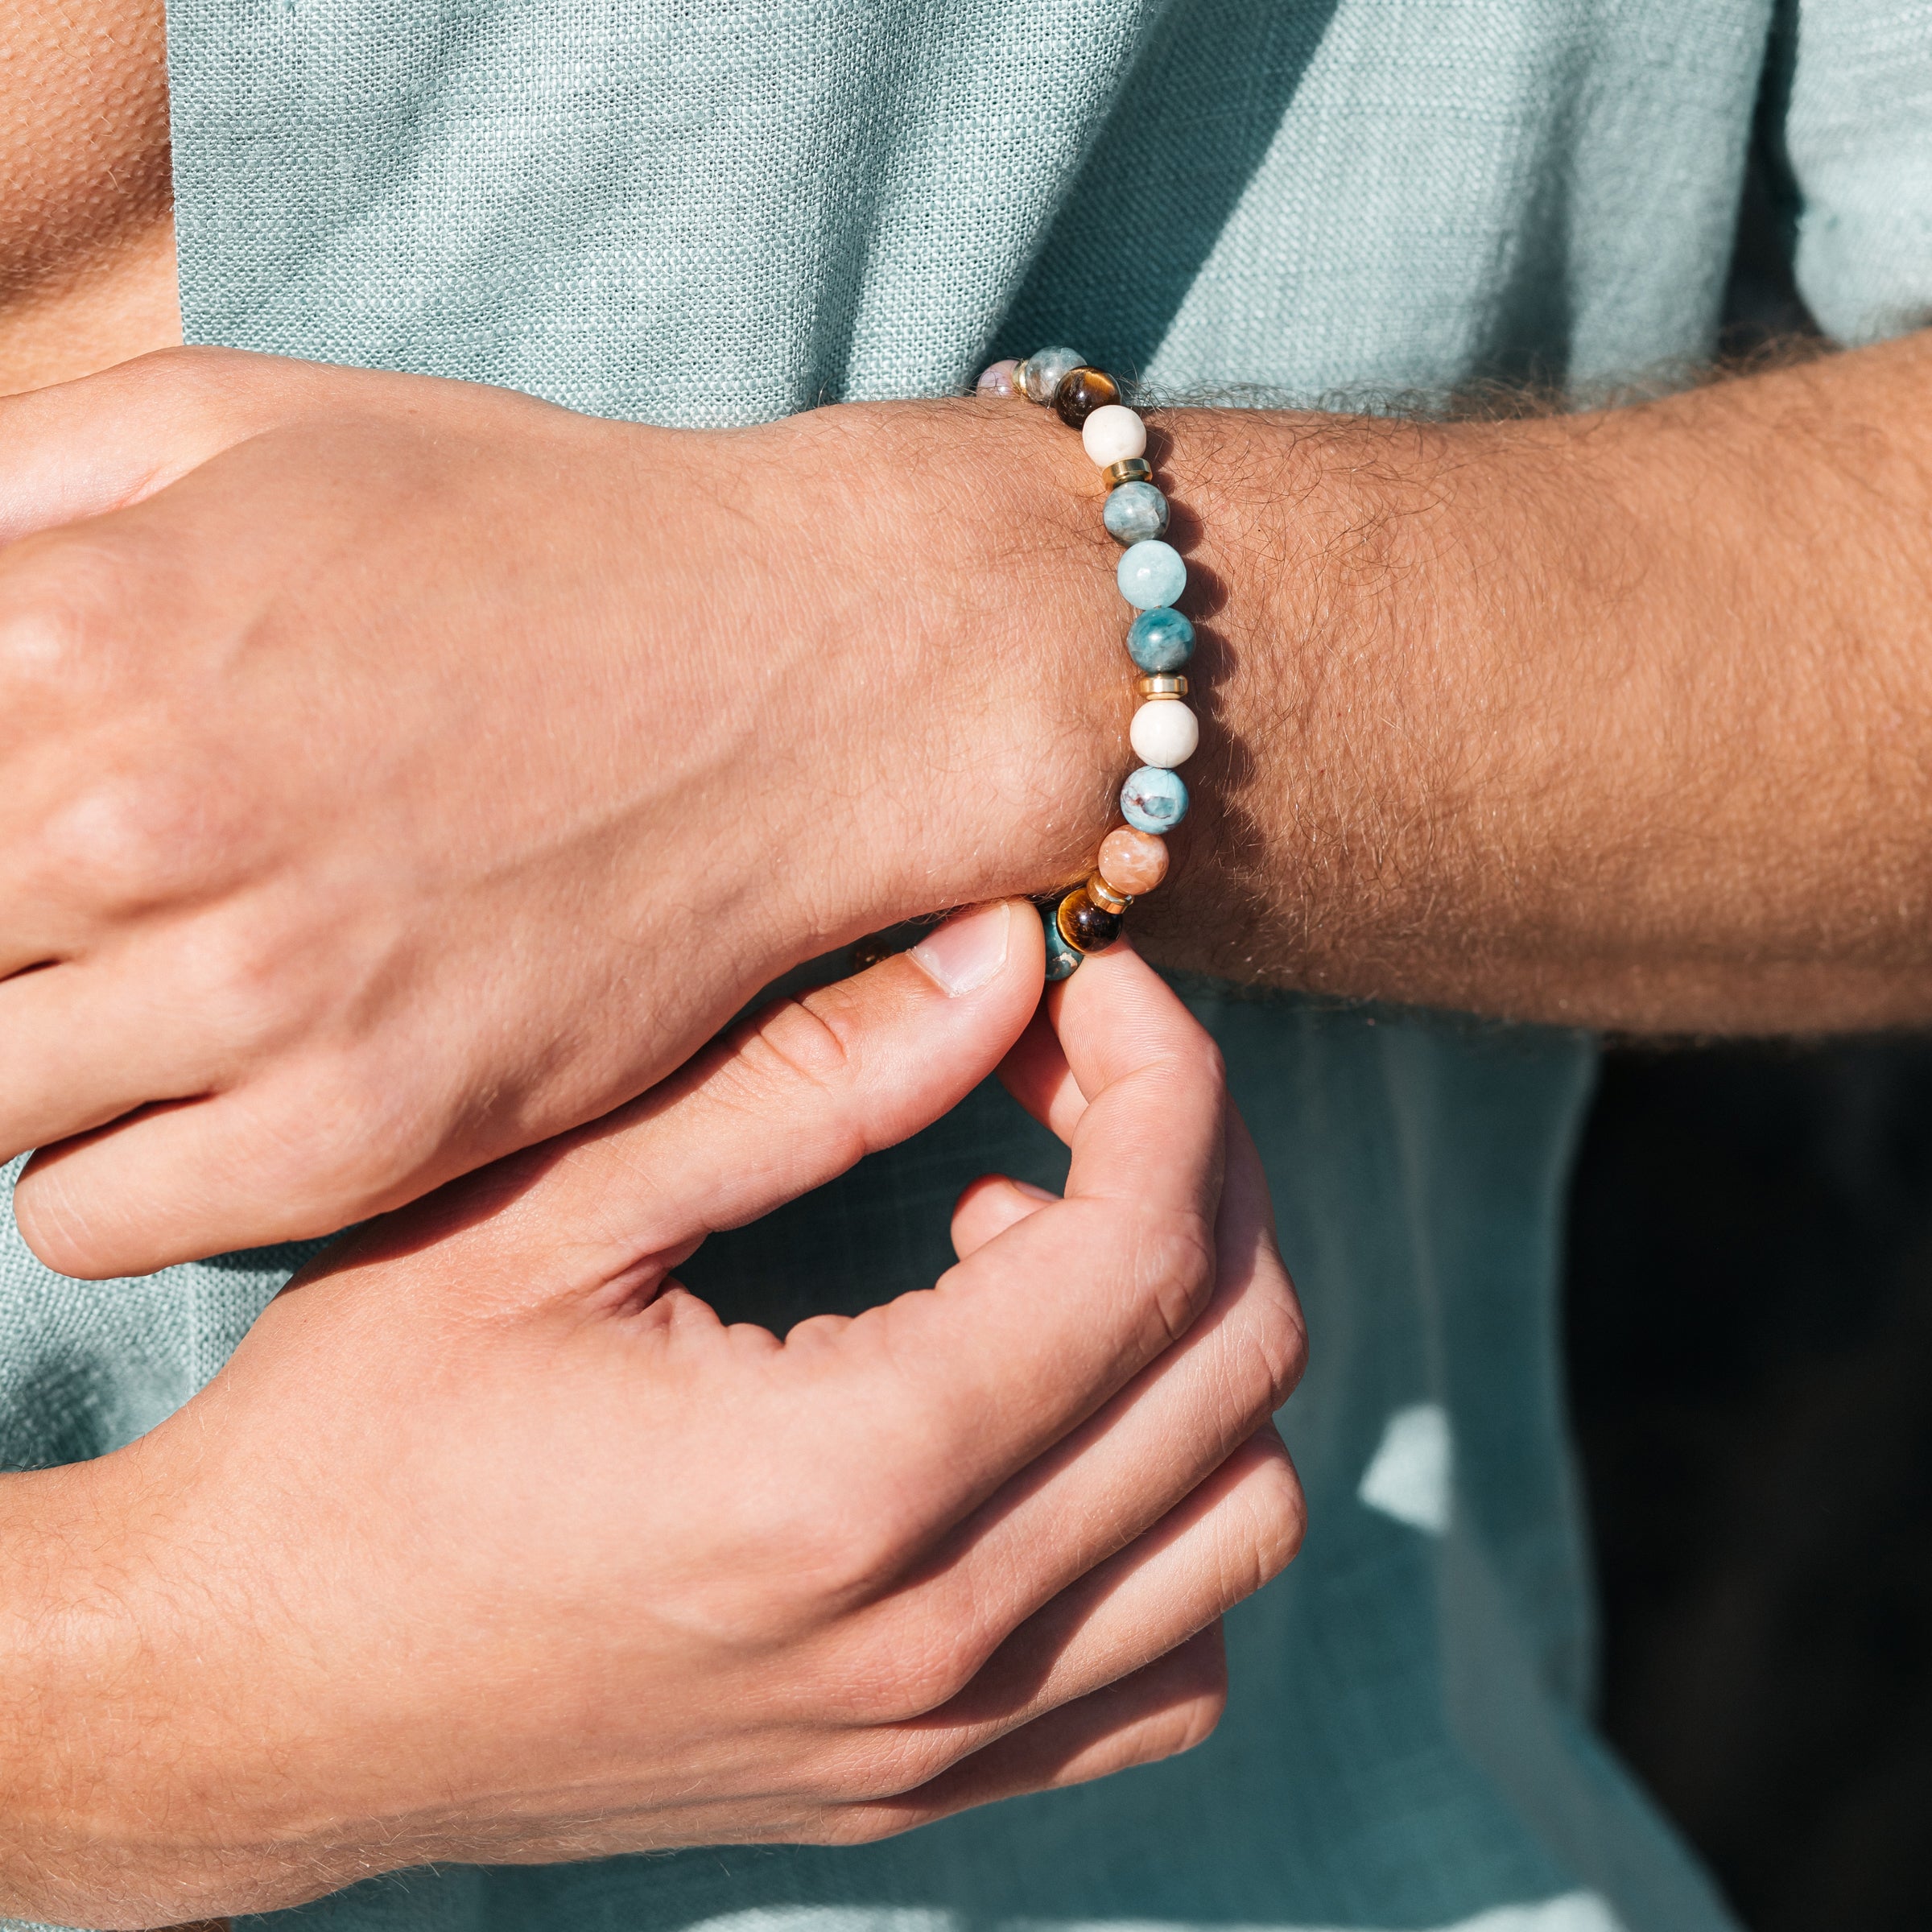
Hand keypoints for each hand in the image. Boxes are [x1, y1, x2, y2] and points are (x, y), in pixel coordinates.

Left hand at [0, 347, 1125, 1275]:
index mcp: (71, 630)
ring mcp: (259, 997)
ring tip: (130, 993)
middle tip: (72, 914)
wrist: (791, 675)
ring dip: (25, 1053)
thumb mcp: (234, 420)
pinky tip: (200, 1084)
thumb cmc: (524, 539)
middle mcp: (136, 822)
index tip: (21, 841)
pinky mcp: (366, 1132)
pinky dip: (104, 1168)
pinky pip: (90, 1222)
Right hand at [0, 903, 1304, 1928]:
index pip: (1146, 1246)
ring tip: (1027, 1245)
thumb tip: (996, 961)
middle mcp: (935, 1633)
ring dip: (1192, 1342)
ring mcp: (940, 1737)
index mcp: (847, 1478)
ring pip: (1241, 1519)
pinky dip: (1169, 1519)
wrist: (242, 1695)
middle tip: (1063, 1074)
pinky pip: (1168, 1666)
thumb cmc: (354, 1442)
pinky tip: (1034, 1421)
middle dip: (1197, 1169)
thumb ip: (804, 1081)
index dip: (1160, 1074)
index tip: (1086, 984)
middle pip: (1233, 1365)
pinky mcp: (915, 1787)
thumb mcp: (548, 1216)